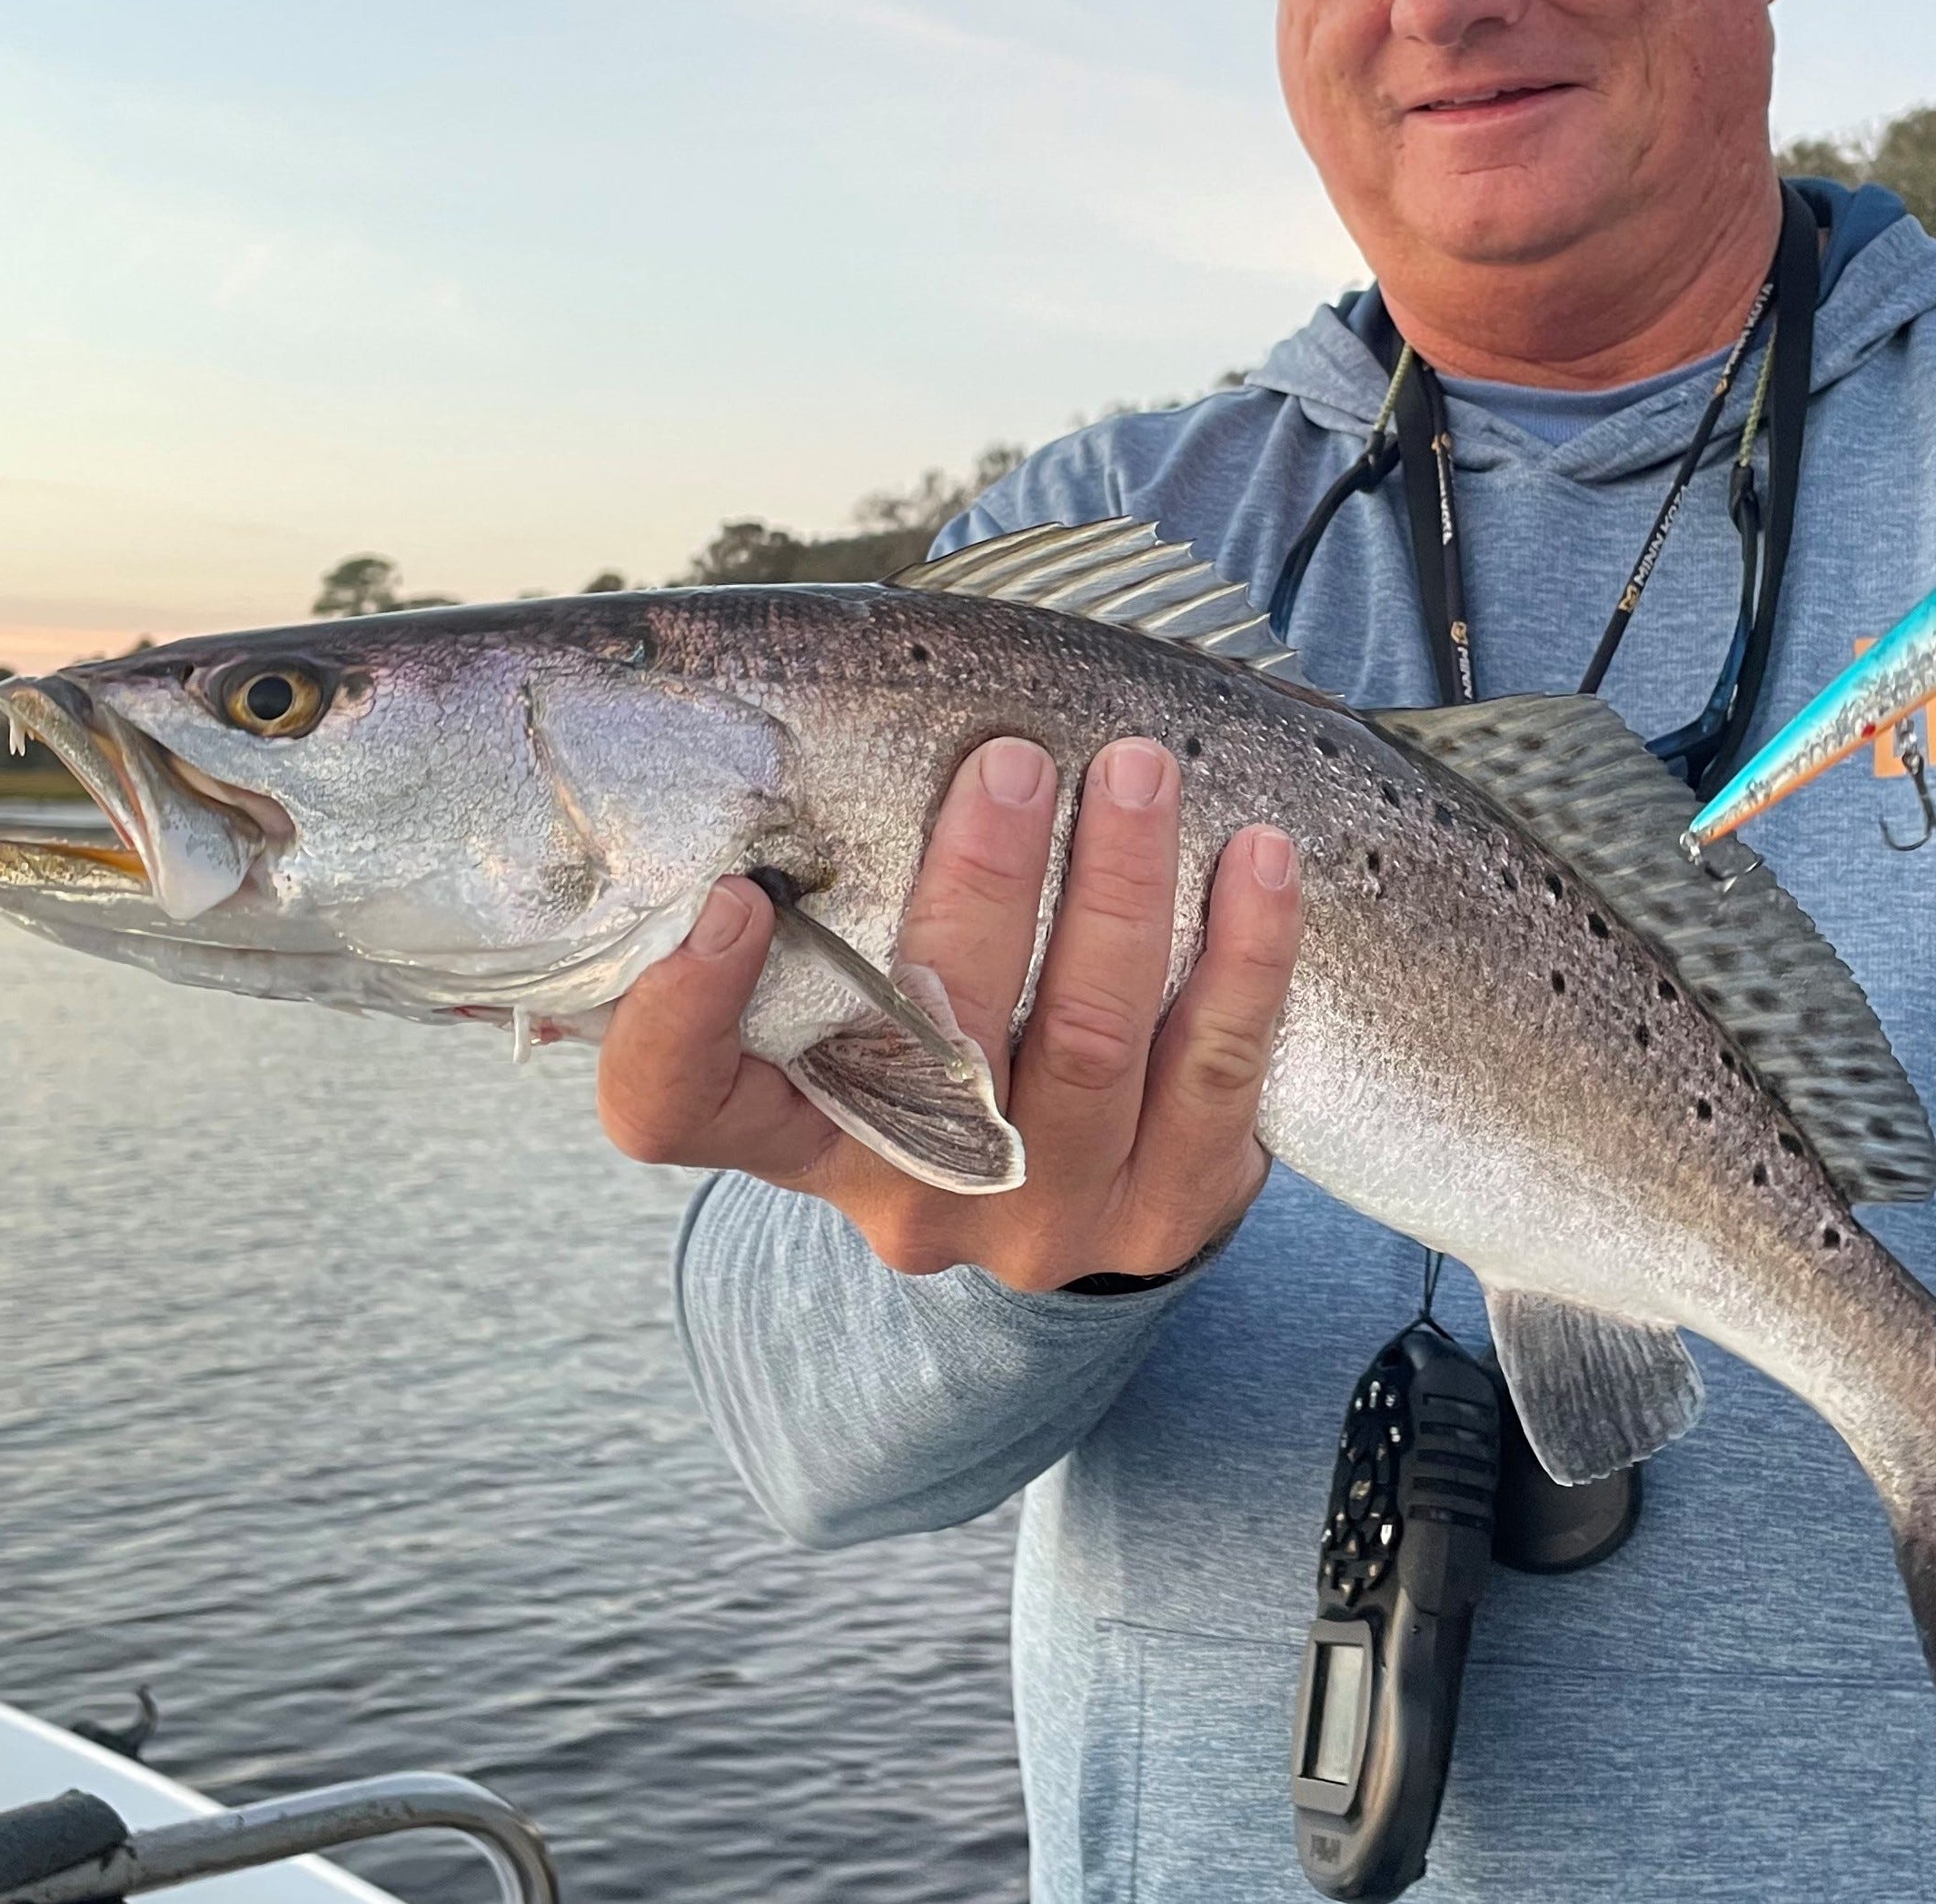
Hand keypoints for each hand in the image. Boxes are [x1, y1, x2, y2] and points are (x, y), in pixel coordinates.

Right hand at [595, 735, 1301, 1291]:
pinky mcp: (1164, 1216)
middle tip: (1013, 759)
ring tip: (1140, 771)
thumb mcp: (863, 990)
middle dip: (982, 886)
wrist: (1087, 1194)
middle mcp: (909, 1194)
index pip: (677, 1106)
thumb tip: (809, 715)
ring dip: (1119, 892)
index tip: (731, 896)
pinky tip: (1257, 858)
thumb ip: (824, 893)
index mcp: (797, 1133)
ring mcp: (1042, 1219)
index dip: (685, 1018)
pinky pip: (1213, 1072)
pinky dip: (1242, 957)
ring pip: (1085, 1046)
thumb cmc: (948, 1035)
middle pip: (928, 1045)